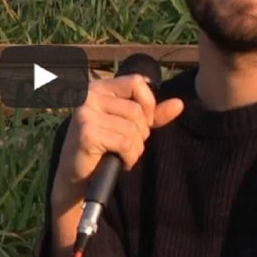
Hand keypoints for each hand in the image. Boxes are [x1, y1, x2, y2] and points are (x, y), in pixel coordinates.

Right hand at [49, 74, 183, 256]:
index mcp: (100, 88)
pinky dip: (129, 158)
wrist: (77, 174)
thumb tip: (179, 104)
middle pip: (137, 110)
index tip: (144, 123)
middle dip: (141, 133)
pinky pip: (125, 144)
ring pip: (132, 129)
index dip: (148, 103)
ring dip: (136, 149)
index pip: (137, 82)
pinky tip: (121, 162)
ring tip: (124, 155)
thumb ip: (153, 115)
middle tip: (128, 146)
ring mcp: (86, 113)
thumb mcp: (130, 126)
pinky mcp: (87, 133)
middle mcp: (90, 95)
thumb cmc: (103, 147)